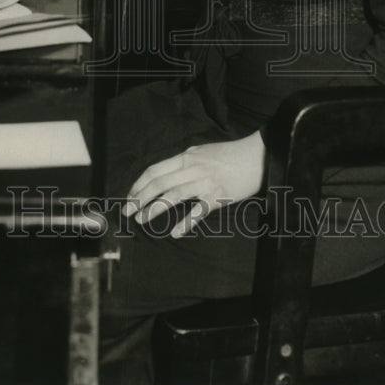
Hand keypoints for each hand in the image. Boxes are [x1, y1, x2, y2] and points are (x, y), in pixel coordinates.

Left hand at [123, 132, 265, 237]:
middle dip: (140, 197)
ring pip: (173, 195)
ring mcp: (205, 182)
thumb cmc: (229, 155)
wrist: (256, 156)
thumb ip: (186, 162)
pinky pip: (198, 210)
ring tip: (142, 220)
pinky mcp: (218, 196)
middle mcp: (192, 168)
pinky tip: (175, 232)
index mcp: (187, 156)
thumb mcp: (202, 152)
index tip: (130, 196)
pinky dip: (186, 222)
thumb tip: (168, 173)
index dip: (139, 184)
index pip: (155, 170)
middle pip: (159, 182)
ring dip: (154, 208)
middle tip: (128, 211)